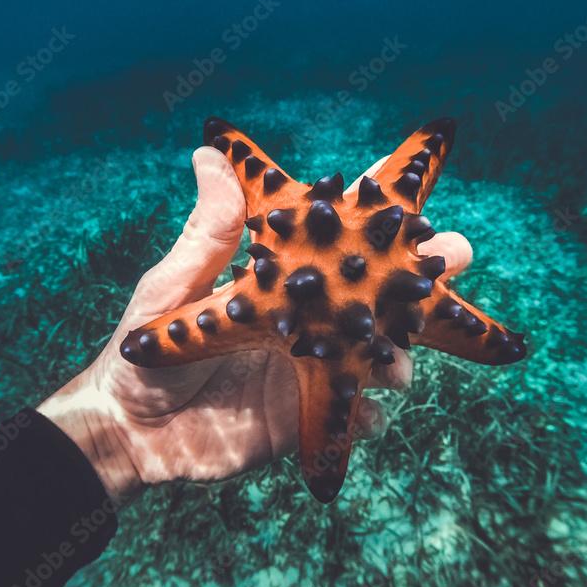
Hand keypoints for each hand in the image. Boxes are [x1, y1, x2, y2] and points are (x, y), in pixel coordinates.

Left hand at [39, 147, 473, 505]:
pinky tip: (372, 414)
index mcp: (278, 285)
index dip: (378, 220)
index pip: (335, 243)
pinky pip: (352, 417)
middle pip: (376, 295)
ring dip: (402, 352)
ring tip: (404, 358)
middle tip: (455, 256)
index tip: (415, 198)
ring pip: (378, 354)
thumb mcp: (170, 289)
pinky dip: (367, 416)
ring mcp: (311, 369)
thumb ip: (205, 232)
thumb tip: (208, 152)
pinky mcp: (307, 417)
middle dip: (423, 277)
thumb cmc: (143, 353)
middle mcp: (306, 321)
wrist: (130, 433)